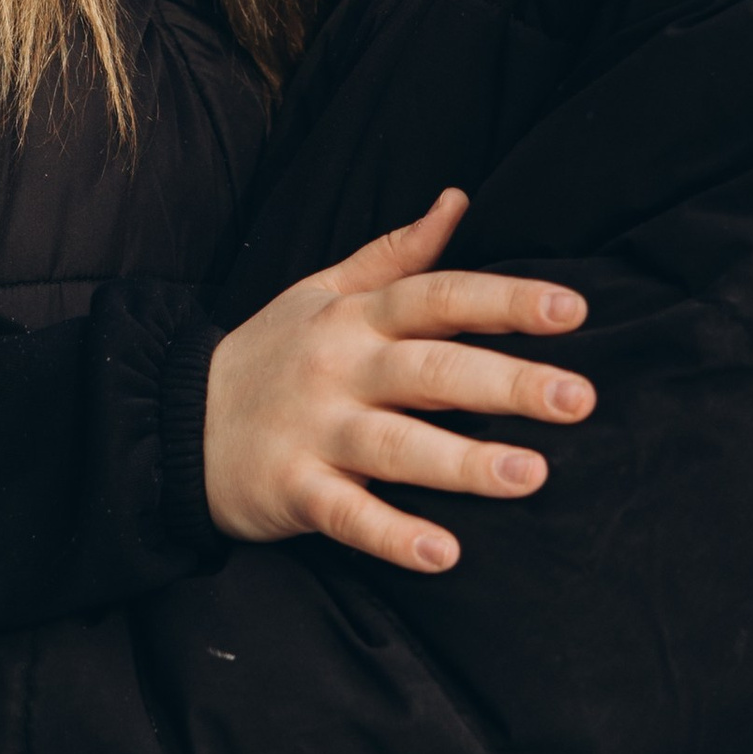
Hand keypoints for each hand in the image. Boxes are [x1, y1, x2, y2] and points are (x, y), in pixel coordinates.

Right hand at [204, 188, 592, 574]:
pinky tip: (444, 554)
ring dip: (463, 462)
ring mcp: (314, 430)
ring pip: (396, 445)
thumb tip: (458, 200)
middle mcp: (339, 368)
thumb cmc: (269, 354)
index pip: (438, 296)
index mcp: (354, 318)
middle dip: (507, 383)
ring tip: (530, 475)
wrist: (174, 421)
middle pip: (431, 369)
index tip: (573, 310)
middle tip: (578, 399)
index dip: (505, 299)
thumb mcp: (323, 292)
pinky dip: (392, 534)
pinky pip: (347, 515)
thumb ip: (395, 255)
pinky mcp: (292, 489)